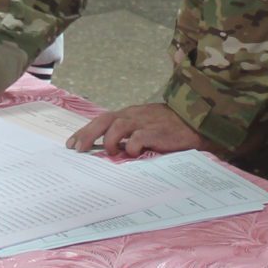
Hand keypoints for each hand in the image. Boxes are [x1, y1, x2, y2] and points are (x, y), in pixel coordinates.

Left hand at [66, 103, 202, 158]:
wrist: (196, 123)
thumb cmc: (169, 127)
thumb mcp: (145, 126)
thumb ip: (129, 134)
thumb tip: (108, 150)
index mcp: (130, 114)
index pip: (102, 119)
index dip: (85, 130)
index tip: (71, 144)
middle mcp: (134, 115)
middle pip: (105, 120)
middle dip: (88, 134)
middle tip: (77, 149)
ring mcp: (145, 122)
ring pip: (118, 126)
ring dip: (109, 140)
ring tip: (109, 152)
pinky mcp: (157, 131)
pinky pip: (139, 137)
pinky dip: (132, 145)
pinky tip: (131, 153)